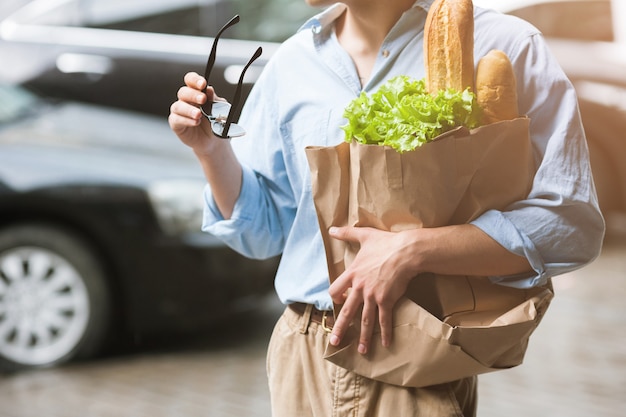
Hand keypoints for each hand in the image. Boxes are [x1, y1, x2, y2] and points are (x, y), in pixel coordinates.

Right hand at [168, 72, 225, 153]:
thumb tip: (209, 89)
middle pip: (183, 92)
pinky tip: (195, 122)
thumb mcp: (218, 108)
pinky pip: (177, 119)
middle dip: (193, 94)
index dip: (194, 80)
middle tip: (203, 99)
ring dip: (189, 109)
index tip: (203, 84)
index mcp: (196, 92)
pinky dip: (186, 120)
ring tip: (199, 114)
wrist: (213, 139)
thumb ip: (214, 99)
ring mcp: (179, 111)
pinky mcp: (176, 123)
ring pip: (178, 106)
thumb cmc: (214, 120)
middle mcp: (186, 100)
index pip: (190, 80)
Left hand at [327, 226, 416, 353]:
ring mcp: (373, 295)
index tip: (339, 302)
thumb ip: (346, 234)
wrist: (405, 252)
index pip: (335, 290)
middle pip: (347, 311)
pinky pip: (384, 320)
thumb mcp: (364, 235)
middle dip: (340, 328)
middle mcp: (360, 287)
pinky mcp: (387, 300)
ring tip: (360, 350)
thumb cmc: (385, 243)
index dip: (336, 297)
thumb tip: (332, 228)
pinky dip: (385, 332)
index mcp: (352, 274)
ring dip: (362, 336)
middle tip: (334, 342)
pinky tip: (385, 344)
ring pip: (364, 319)